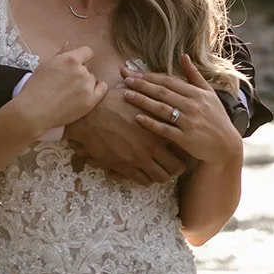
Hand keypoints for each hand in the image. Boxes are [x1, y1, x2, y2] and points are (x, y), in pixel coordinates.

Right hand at [14, 45, 106, 135]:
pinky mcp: (90, 101)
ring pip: (92, 80)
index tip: (77, 64)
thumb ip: (61, 54)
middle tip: (66, 84)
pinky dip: (96, 90)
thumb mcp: (46, 65)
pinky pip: (101, 89)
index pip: (87, 52)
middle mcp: (81, 71)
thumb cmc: (36, 88)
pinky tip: (85, 95)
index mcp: (70, 59)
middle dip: (79, 74)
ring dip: (85, 84)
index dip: (82, 58)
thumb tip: (69, 44)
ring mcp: (87, 86)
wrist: (34, 110)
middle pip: (87, 69)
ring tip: (70, 94)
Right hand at [65, 80, 189, 184]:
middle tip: (172, 164)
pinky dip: (146, 178)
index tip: (180, 149)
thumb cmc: (111, 102)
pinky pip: (144, 180)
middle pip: (176, 166)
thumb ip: (152, 98)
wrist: (89, 116)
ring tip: (158, 170)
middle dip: (176, 167)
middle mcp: (152, 145)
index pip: (181, 144)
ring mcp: (139, 158)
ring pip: (161, 177)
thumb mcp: (136, 95)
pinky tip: (143, 172)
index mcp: (158, 127)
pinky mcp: (126, 166)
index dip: (183, 148)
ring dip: (161, 174)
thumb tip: (160, 92)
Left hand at [121, 55, 242, 167]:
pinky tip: (138, 118)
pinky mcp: (186, 139)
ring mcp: (189, 122)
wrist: (226, 146)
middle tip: (125, 79)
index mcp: (197, 93)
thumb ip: (194, 75)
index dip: (150, 76)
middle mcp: (193, 105)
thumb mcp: (209, 94)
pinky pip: (165, 129)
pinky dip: (151, 123)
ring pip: (162, 108)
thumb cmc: (216, 118)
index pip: (169, 81)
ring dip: (143, 101)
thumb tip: (183, 56)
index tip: (134, 72)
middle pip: (162, 92)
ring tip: (126, 95)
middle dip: (142, 84)